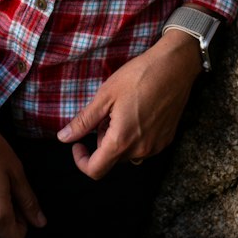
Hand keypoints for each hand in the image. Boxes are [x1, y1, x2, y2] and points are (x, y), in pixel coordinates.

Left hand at [56, 31, 202, 180]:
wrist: (174, 67)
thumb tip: (63, 138)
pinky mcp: (167, 140)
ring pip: (128, 153)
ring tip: (122, 111)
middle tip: (105, 113)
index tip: (78, 144)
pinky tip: (137, 113)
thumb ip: (84, 121)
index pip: (96, 170)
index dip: (81, 161)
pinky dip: (134, 136)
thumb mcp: (105, 96)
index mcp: (121, 141)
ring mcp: (156, 147)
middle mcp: (141, 150)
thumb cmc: (138, 77)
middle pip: (112, 159)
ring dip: (118, 139)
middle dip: (102, 141)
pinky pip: (143, 147)